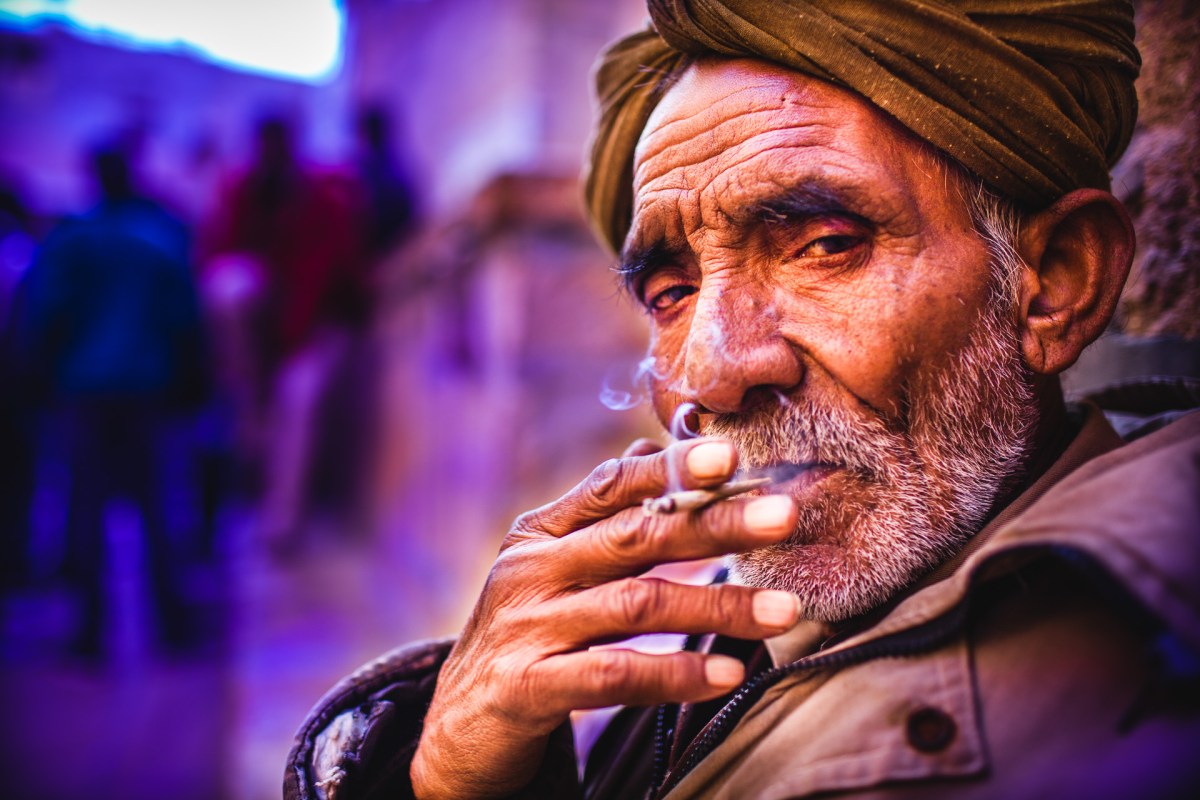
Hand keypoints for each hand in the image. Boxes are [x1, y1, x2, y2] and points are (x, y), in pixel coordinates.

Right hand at [410, 437, 799, 797]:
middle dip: (714, 523)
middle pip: (635, 536)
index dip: (671, 468)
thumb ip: (599, 514)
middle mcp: (530, 570)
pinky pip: (614, 675)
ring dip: (716, 604)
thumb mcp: (550, 567)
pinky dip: (674, 673)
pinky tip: (725, 673)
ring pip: (636, 604)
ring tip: (783, 610)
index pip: (611, 486)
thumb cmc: (524, 634)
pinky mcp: (527, 686)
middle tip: (783, 515)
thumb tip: (648, 449)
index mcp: (540, 533)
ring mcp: (527, 627)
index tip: (732, 455)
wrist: (456, 725)